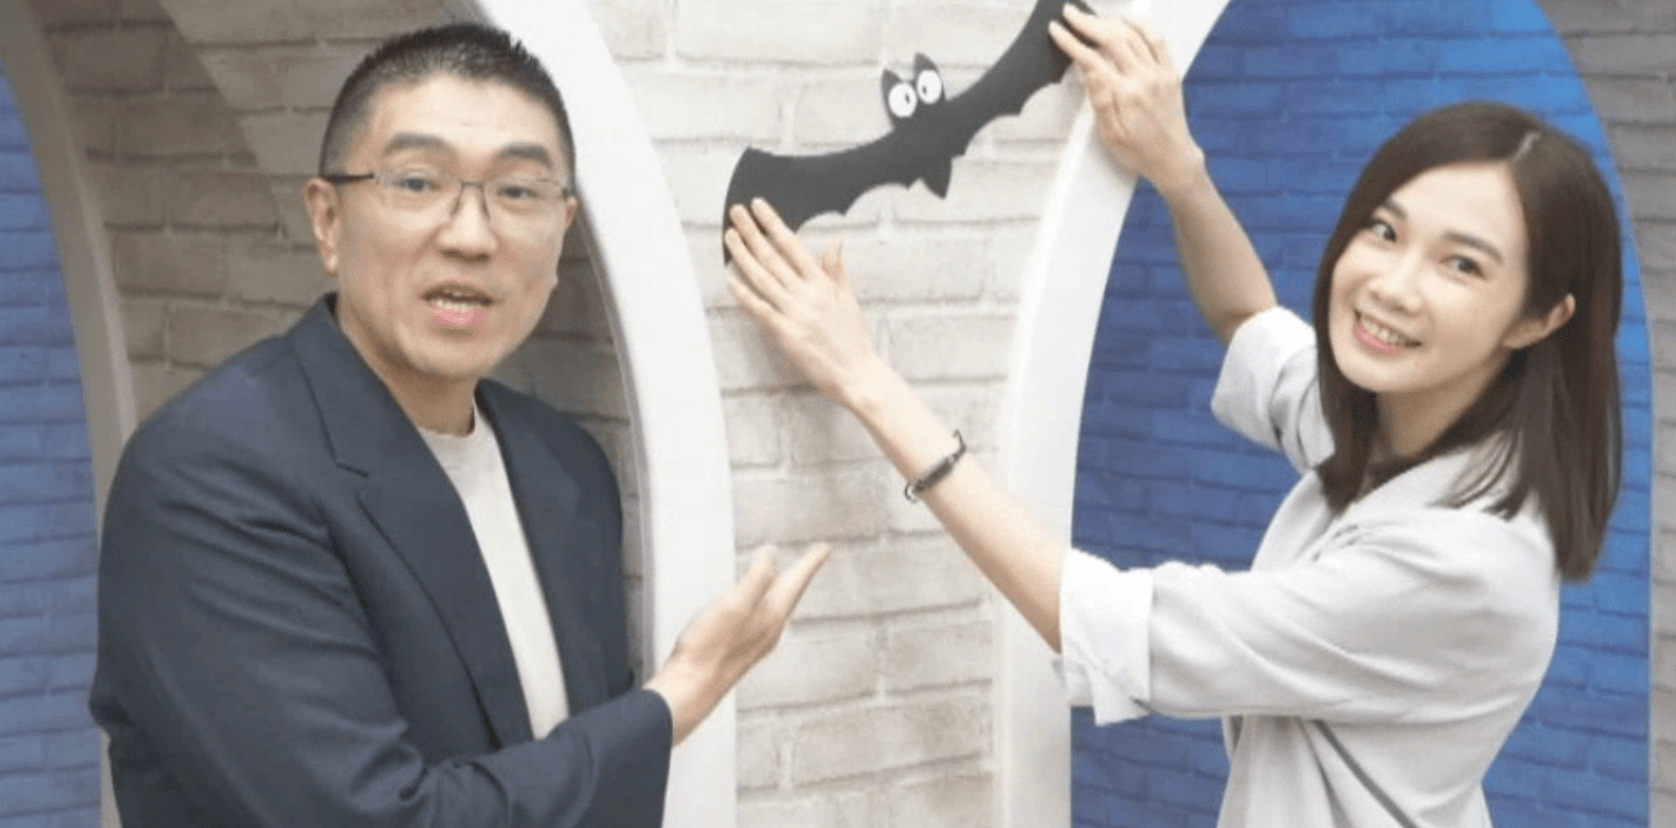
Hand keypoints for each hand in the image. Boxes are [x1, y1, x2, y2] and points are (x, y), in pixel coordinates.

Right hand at [644, 544, 829, 744]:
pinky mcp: (740, 647)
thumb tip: (772, 553)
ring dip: (783, 587)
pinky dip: (764, 602)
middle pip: (790, 593)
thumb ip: (757, 578)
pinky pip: (761, 617)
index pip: (796, 581)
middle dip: (801, 573)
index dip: (810, 562)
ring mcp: (756, 641)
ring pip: (776, 606)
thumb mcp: (735, 604)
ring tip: (786, 576)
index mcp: (772, 615)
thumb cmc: (709, 647)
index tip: (824, 548)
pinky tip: (753, 605)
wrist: (690, 689)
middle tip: (813, 558)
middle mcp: (770, 629)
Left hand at [724, 200, 888, 412]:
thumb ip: (836, 270)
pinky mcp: (787, 335)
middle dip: (753, 232)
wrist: (859, 375)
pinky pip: (762, 311)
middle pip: (774, 257)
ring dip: (744, 257)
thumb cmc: (854, 340)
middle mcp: (807, 295)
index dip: (774, 224)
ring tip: (730, 237)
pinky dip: (745, 296)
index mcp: (823, 284)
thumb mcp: (848, 299)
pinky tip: (731, 280)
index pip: (794, 246)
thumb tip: (834, 241)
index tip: (759, 207)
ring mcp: (796, 315)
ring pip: (764, 279)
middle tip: (736, 213)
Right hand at [1049, 5, 1204, 196]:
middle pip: (1112, 39)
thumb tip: (1087, 72)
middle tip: (1070, 13)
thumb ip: (1099, 101)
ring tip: (1092, 18)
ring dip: (1110, 22)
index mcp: (1125, 96)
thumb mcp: (1110, 135)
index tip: (1056, 30)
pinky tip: (1128, 20)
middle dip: (1087, 23)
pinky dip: (1142, 25)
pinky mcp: (1170, 73)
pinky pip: (1157, 40)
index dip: (1071, 42)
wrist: (1173, 158)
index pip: (1092, 59)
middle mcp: (1143, 79)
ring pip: (1132, 35)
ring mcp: (1159, 73)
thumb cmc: (1139, 151)